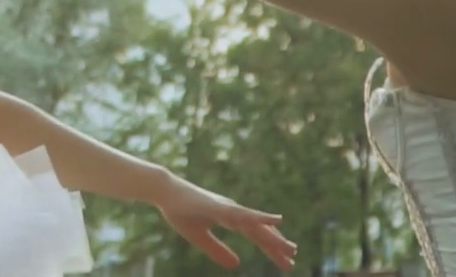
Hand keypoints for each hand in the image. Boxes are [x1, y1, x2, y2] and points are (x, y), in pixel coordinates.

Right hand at [156, 176, 296, 270]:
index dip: (271, 248)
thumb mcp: (199, 237)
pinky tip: (274, 219)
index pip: (255, 235)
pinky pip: (242, 214)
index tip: (286, 261)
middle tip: (292, 262)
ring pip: (255, 225)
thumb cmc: (180, 211)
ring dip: (273, 237)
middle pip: (260, 232)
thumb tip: (237, 265)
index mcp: (229, 218)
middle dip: (276, 247)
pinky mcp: (219, 207)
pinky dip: (259, 218)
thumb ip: (217, 250)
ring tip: (290, 248)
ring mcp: (227, 208)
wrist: (163, 191)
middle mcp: (233, 211)